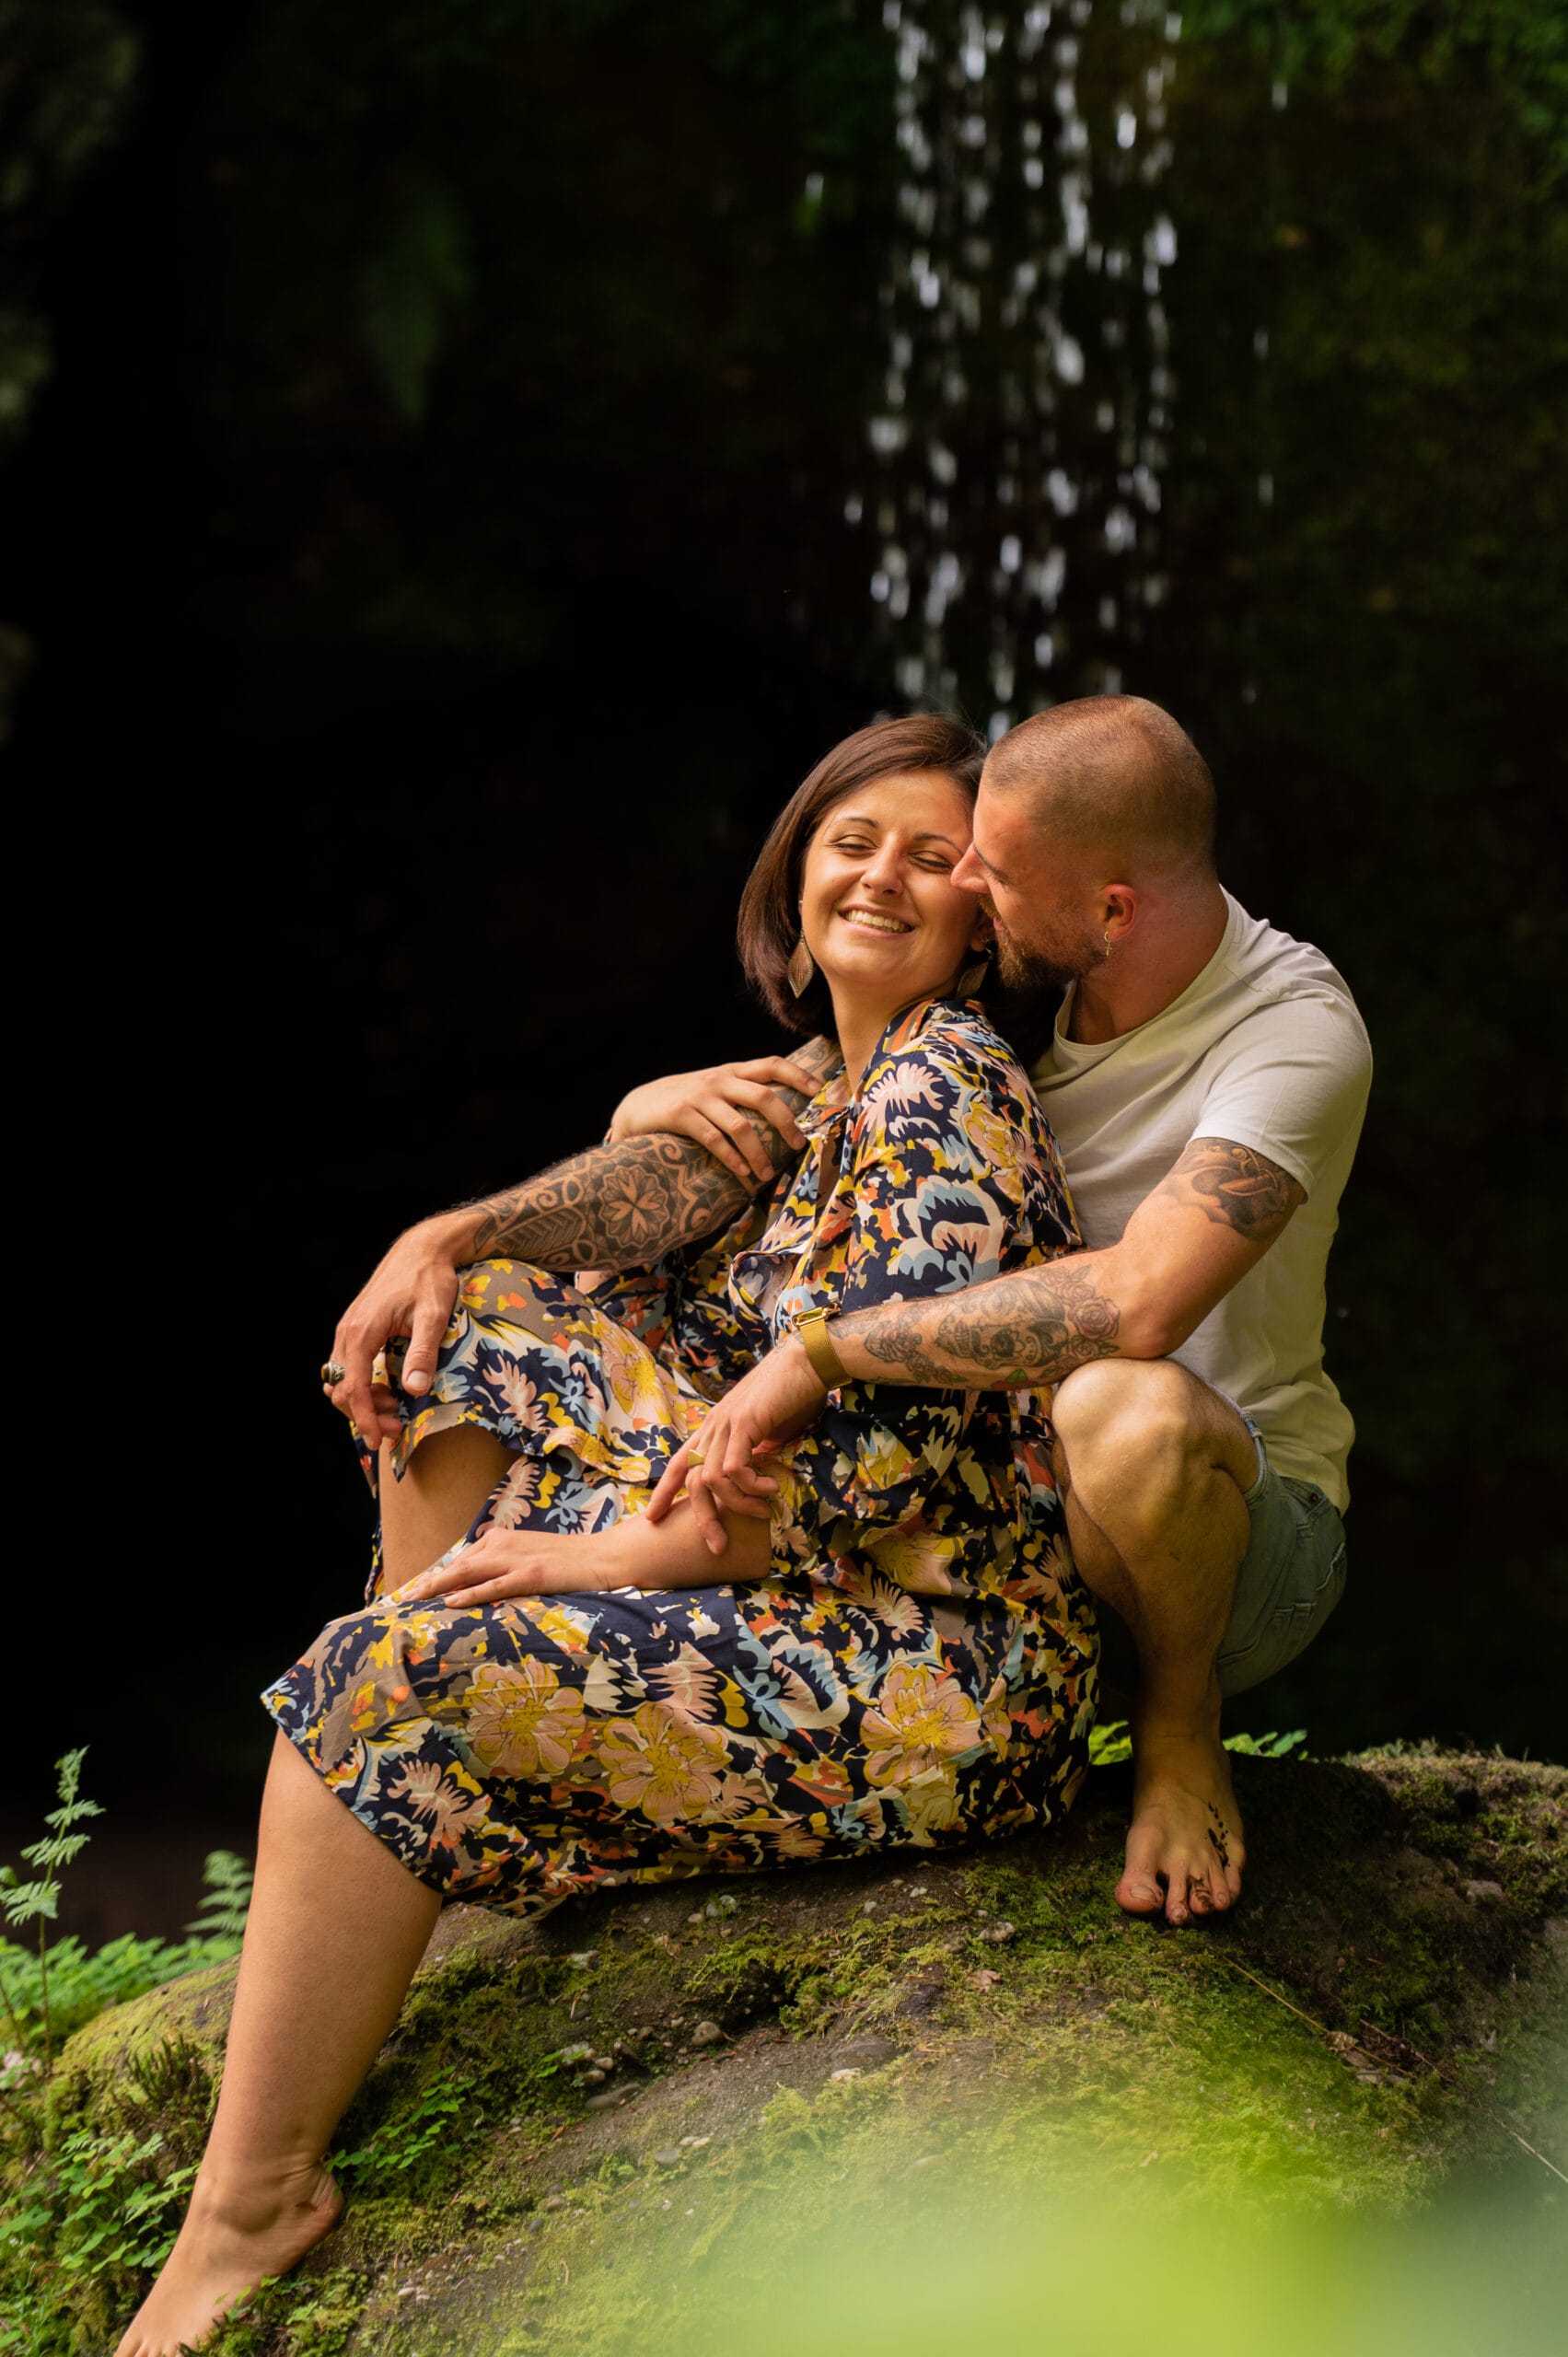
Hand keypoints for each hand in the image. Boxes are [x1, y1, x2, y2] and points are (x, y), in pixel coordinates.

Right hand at [323, 1210, 473, 1443]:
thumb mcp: (434, 1316)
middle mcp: (347, 1332)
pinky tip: (386, 1389)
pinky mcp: (354, 1329)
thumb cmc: (430, 1279)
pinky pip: (346, 1367)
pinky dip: (360, 1385)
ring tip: (394, 1409)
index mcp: (361, 1332)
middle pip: (340, 1389)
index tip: (381, 1439)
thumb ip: (424, 1352)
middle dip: (365, 1415)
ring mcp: (347, 1330)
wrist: (422, 1249)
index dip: (365, 1419)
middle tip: (398, 1427)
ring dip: (362, 1401)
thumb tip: (414, 1390)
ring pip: (340, 1380)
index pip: (353, 1388)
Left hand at [396, 1523, 628, 1606]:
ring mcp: (517, 1560)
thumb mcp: (528, 1556)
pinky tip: (451, 1602)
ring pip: (468, 1573)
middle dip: (428, 1584)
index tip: (412, 1592)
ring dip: (438, 1588)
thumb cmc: (566, 1561)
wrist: (603, 1557)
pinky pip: (493, 1586)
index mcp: (500, 1539)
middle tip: (402, 1602)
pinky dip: (470, 1594)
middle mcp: (503, 1544)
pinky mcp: (531, 1575)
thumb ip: (501, 1563)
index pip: (460, 1561)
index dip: (435, 1578)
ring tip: (415, 1602)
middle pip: (457, 1566)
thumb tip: (474, 1581)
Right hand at [608, 1055, 821, 1189]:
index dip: (797, 1075)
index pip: (771, 1064)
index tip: (819, 1092)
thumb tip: (784, 1111)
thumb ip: (742, 1092)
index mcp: (731, 1072)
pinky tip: (742, 1172)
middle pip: (763, 1096)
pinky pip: (714, 1139)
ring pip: (740, 1125)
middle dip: (786, 1122)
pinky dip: (731, 1158)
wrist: (637, 1106)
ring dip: (758, 1153)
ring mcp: (700, 1097)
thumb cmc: (684, 1101)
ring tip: (766, 1174)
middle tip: (798, 1144)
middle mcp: (719, 1081)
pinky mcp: (681, 1116)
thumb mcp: (714, 1087)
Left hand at [648, 1338, 826, 1553]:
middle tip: (716, 1545)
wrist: (807, 1361)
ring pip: (712, 1479)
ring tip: (763, 1510)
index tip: (653, 1518)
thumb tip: (756, 1480)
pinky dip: (751, 1485)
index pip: (679, 1463)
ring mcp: (726, 1423)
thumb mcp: (767, 1432)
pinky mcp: (745, 1422)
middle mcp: (713, 1426)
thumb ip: (755, 1453)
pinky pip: (733, 1467)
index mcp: (714, 1428)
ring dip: (738, 1504)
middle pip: (691, 1479)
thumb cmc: (792, 1395)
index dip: (663, 1491)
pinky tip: (771, 1488)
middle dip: (700, 1518)